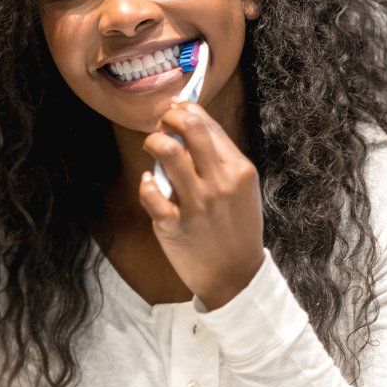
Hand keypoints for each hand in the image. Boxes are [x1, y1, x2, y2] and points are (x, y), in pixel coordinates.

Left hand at [138, 100, 264, 309]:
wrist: (235, 276)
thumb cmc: (236, 227)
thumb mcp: (241, 188)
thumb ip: (219, 159)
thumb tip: (189, 124)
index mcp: (239, 170)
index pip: (208, 124)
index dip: (185, 110)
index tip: (174, 111)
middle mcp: (219, 183)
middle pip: (190, 128)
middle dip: (168, 117)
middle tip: (161, 124)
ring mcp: (196, 204)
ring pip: (167, 151)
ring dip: (153, 142)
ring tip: (152, 147)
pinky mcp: (173, 225)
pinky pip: (150, 192)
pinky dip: (145, 183)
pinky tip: (149, 184)